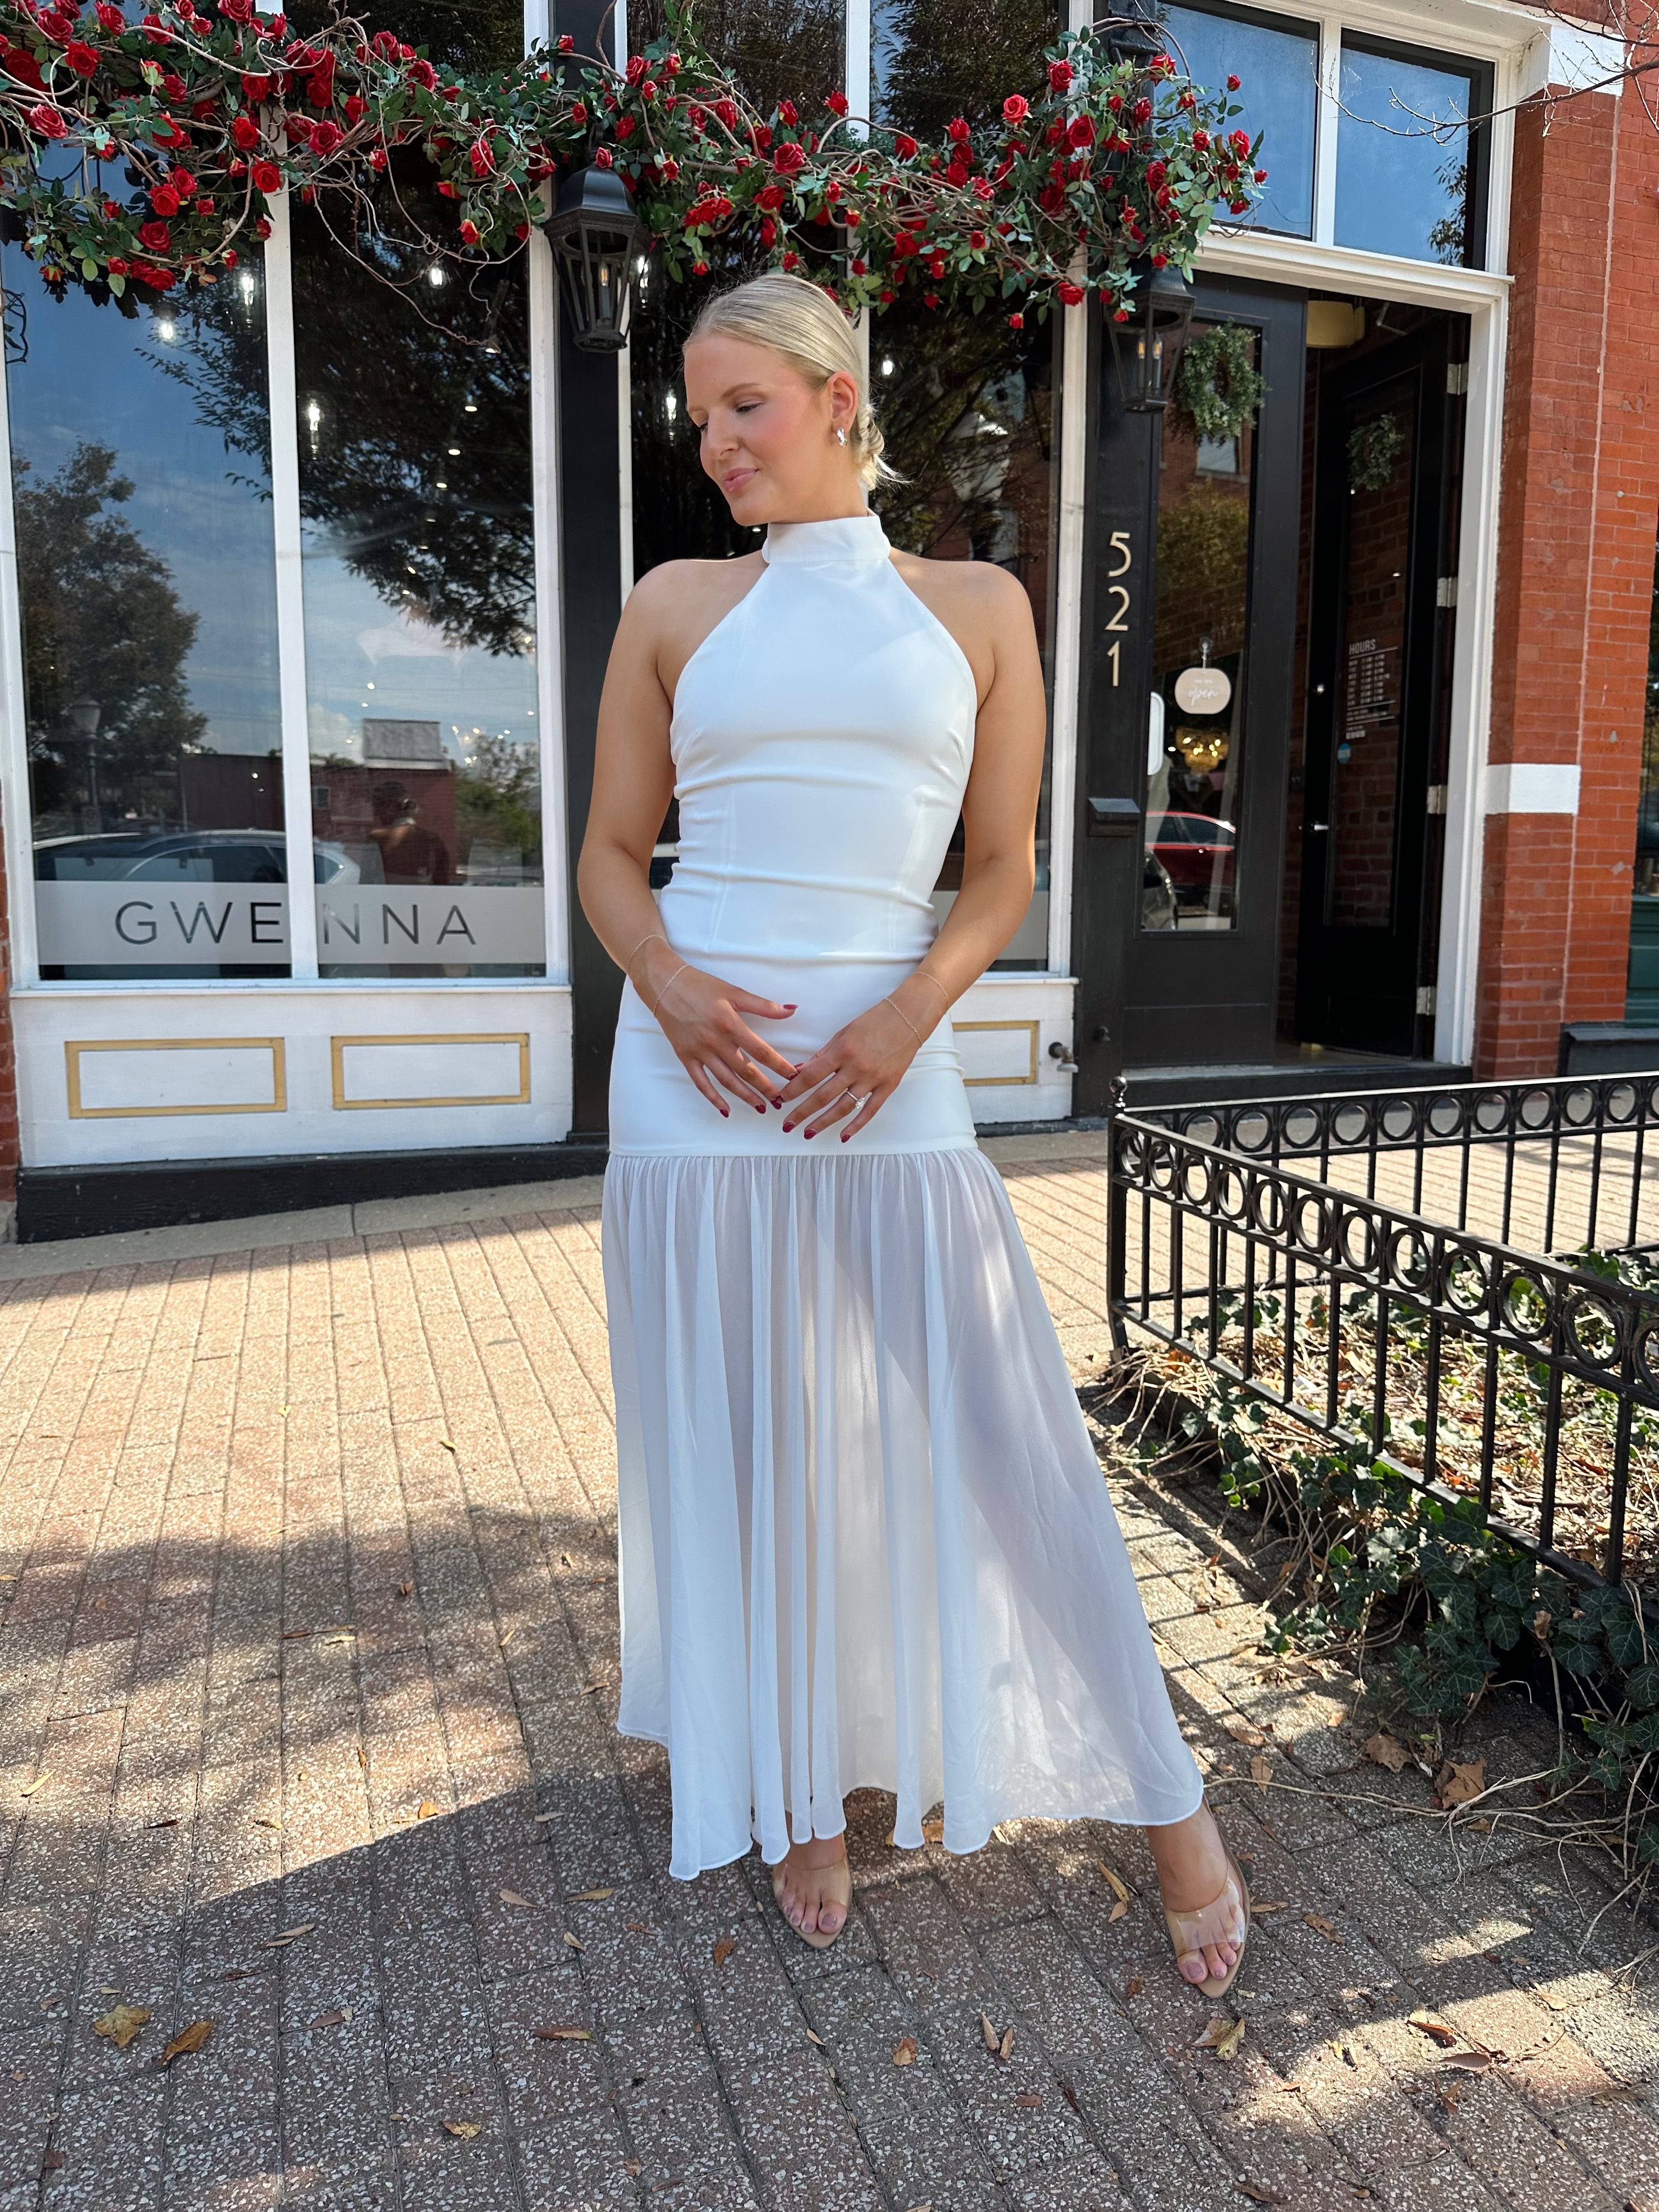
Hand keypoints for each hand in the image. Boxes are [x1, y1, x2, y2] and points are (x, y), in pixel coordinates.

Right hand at [645, 954, 797, 1117]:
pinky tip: (726, 1110)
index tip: (793, 1077)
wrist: (665, 984)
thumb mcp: (734, 992)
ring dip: (745, 1096)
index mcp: (730, 1023)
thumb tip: (791, 1010)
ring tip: (761, 1107)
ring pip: (726, 1080)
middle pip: (745, 1070)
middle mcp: (715, 1041)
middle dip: (765, 1087)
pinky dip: (713, 1098)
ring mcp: (699, 1051)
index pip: (760, 1051)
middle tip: (781, 1100)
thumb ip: (764, 1005)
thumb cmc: (700, 986)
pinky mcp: (685, 1057)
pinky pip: (701, 1082)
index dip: (779, 1066)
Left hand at [775, 987, 931, 1140]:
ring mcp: (873, 1078)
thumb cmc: (874, 1021)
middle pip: (823, 1096)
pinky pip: (870, 1110)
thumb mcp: (843, 1033)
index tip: (781, 1100)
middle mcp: (856, 1067)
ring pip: (843, 1107)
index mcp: (842, 1050)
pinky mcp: (888, 1086)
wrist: (909, 1017)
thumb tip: (800, 1072)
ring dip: (823, 1123)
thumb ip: (822, 1055)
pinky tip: (843, 1136)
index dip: (793, 1091)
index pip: (811, 1076)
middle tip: (787, 1124)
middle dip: (802, 1112)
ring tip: (808, 1132)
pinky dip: (856, 1125)